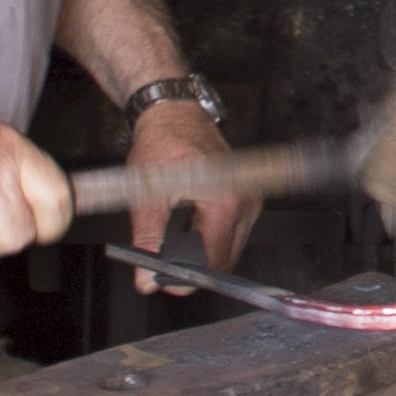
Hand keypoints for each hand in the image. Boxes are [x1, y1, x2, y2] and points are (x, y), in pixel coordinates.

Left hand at [123, 98, 250, 288]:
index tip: (162, 281)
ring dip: (201, 254)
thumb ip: (148, 240)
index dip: (188, 278)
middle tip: (160, 262)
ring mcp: (250, 202)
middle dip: (193, 267)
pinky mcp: (246, 200)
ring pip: (228, 249)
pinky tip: (186, 228)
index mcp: (226, 201)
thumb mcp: (147, 195)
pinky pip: (230, 234)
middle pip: (224, 259)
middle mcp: (246, 202)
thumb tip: (146, 279)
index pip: (214, 261)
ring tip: (171, 240)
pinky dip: (208, 239)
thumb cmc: (163, 145)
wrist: (175, 114)